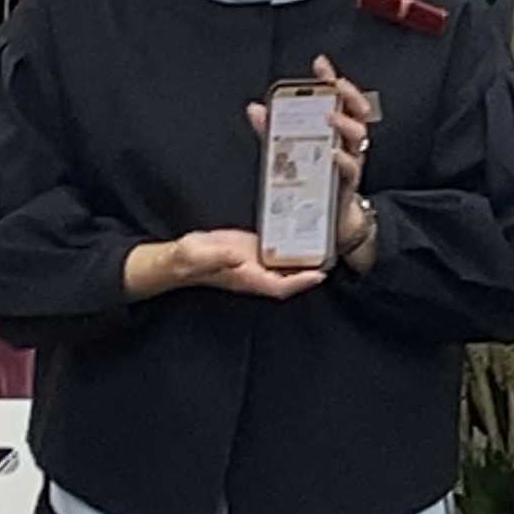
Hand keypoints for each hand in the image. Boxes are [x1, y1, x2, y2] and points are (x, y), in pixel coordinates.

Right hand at [126, 230, 323, 301]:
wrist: (178, 258)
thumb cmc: (186, 260)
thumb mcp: (199, 254)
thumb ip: (217, 255)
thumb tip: (237, 254)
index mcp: (247, 278)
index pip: (281, 286)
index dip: (301, 282)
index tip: (321, 275)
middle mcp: (255, 273)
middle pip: (291, 276)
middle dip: (312, 268)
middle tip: (335, 252)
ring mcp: (254, 263)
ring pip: (286, 264)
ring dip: (304, 256)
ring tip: (327, 238)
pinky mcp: (251, 250)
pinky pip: (276, 251)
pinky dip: (289, 244)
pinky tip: (302, 227)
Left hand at [245, 56, 377, 255]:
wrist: (328, 222)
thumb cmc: (313, 181)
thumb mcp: (292, 151)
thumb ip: (275, 130)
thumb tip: (255, 109)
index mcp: (335, 131)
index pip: (337, 98)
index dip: (331, 79)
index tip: (320, 63)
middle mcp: (346, 144)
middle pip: (357, 111)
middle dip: (347, 94)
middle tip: (334, 87)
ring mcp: (350, 163)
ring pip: (358, 137)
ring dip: (344, 123)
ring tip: (328, 116)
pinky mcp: (347, 186)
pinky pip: (350, 170)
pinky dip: (342, 160)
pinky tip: (331, 154)